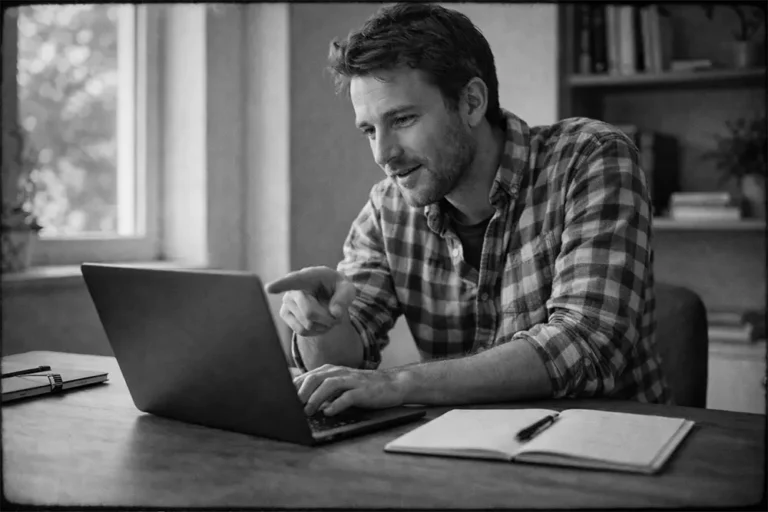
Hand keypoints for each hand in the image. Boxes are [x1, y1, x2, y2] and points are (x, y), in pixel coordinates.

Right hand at [265, 266, 355, 336]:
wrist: (327, 293)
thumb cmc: (337, 288)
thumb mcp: (347, 289)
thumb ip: (344, 298)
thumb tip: (335, 313)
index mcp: (308, 276)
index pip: (293, 281)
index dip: (281, 285)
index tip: (269, 288)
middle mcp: (292, 288)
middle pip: (310, 313)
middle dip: (328, 319)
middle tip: (337, 316)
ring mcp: (286, 302)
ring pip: (308, 324)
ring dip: (324, 326)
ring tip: (328, 316)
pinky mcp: (285, 314)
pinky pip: (302, 331)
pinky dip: (316, 331)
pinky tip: (320, 322)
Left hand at [294, 364, 410, 415]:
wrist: (392, 384)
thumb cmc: (363, 387)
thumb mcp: (341, 386)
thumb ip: (323, 391)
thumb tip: (300, 403)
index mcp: (331, 371)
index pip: (307, 376)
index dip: (294, 388)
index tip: (283, 400)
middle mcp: (340, 373)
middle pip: (315, 378)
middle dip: (301, 392)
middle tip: (292, 406)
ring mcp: (352, 380)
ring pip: (329, 385)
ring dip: (316, 398)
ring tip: (308, 411)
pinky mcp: (363, 390)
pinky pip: (348, 396)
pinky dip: (337, 404)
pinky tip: (330, 412)